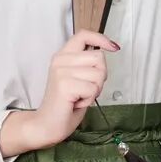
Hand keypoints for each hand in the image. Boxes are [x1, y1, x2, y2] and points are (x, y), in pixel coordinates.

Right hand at [0, 29, 118, 154]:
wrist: (47, 126)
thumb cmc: (64, 106)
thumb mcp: (78, 79)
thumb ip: (87, 65)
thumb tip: (105, 53)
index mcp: (63, 56)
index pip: (84, 35)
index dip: (101, 39)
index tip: (113, 47)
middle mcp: (61, 60)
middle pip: (99, 57)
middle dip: (100, 76)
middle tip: (86, 89)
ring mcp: (61, 71)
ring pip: (98, 74)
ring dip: (94, 90)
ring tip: (79, 96)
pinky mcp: (65, 84)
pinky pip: (92, 89)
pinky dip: (89, 100)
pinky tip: (76, 103)